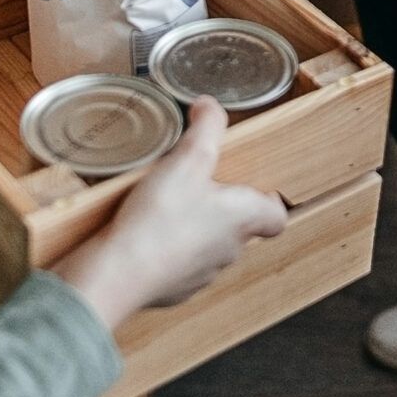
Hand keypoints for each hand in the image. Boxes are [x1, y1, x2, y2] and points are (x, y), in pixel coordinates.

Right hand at [52, 98, 287, 330]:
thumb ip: (205, 128)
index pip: (276, 216)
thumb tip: (209, 106)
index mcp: (243, 218)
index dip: (268, 199)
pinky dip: (167, 250)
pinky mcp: (174, 289)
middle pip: (240, 228)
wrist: (120, 274)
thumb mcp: (187, 159)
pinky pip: (177, 266)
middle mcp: (229, 250)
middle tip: (201, 183)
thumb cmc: (161, 219)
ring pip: (208, 247)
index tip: (253, 185)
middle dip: (223, 206)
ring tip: (169, 205)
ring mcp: (202, 274)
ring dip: (194, 228)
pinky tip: (145, 233)